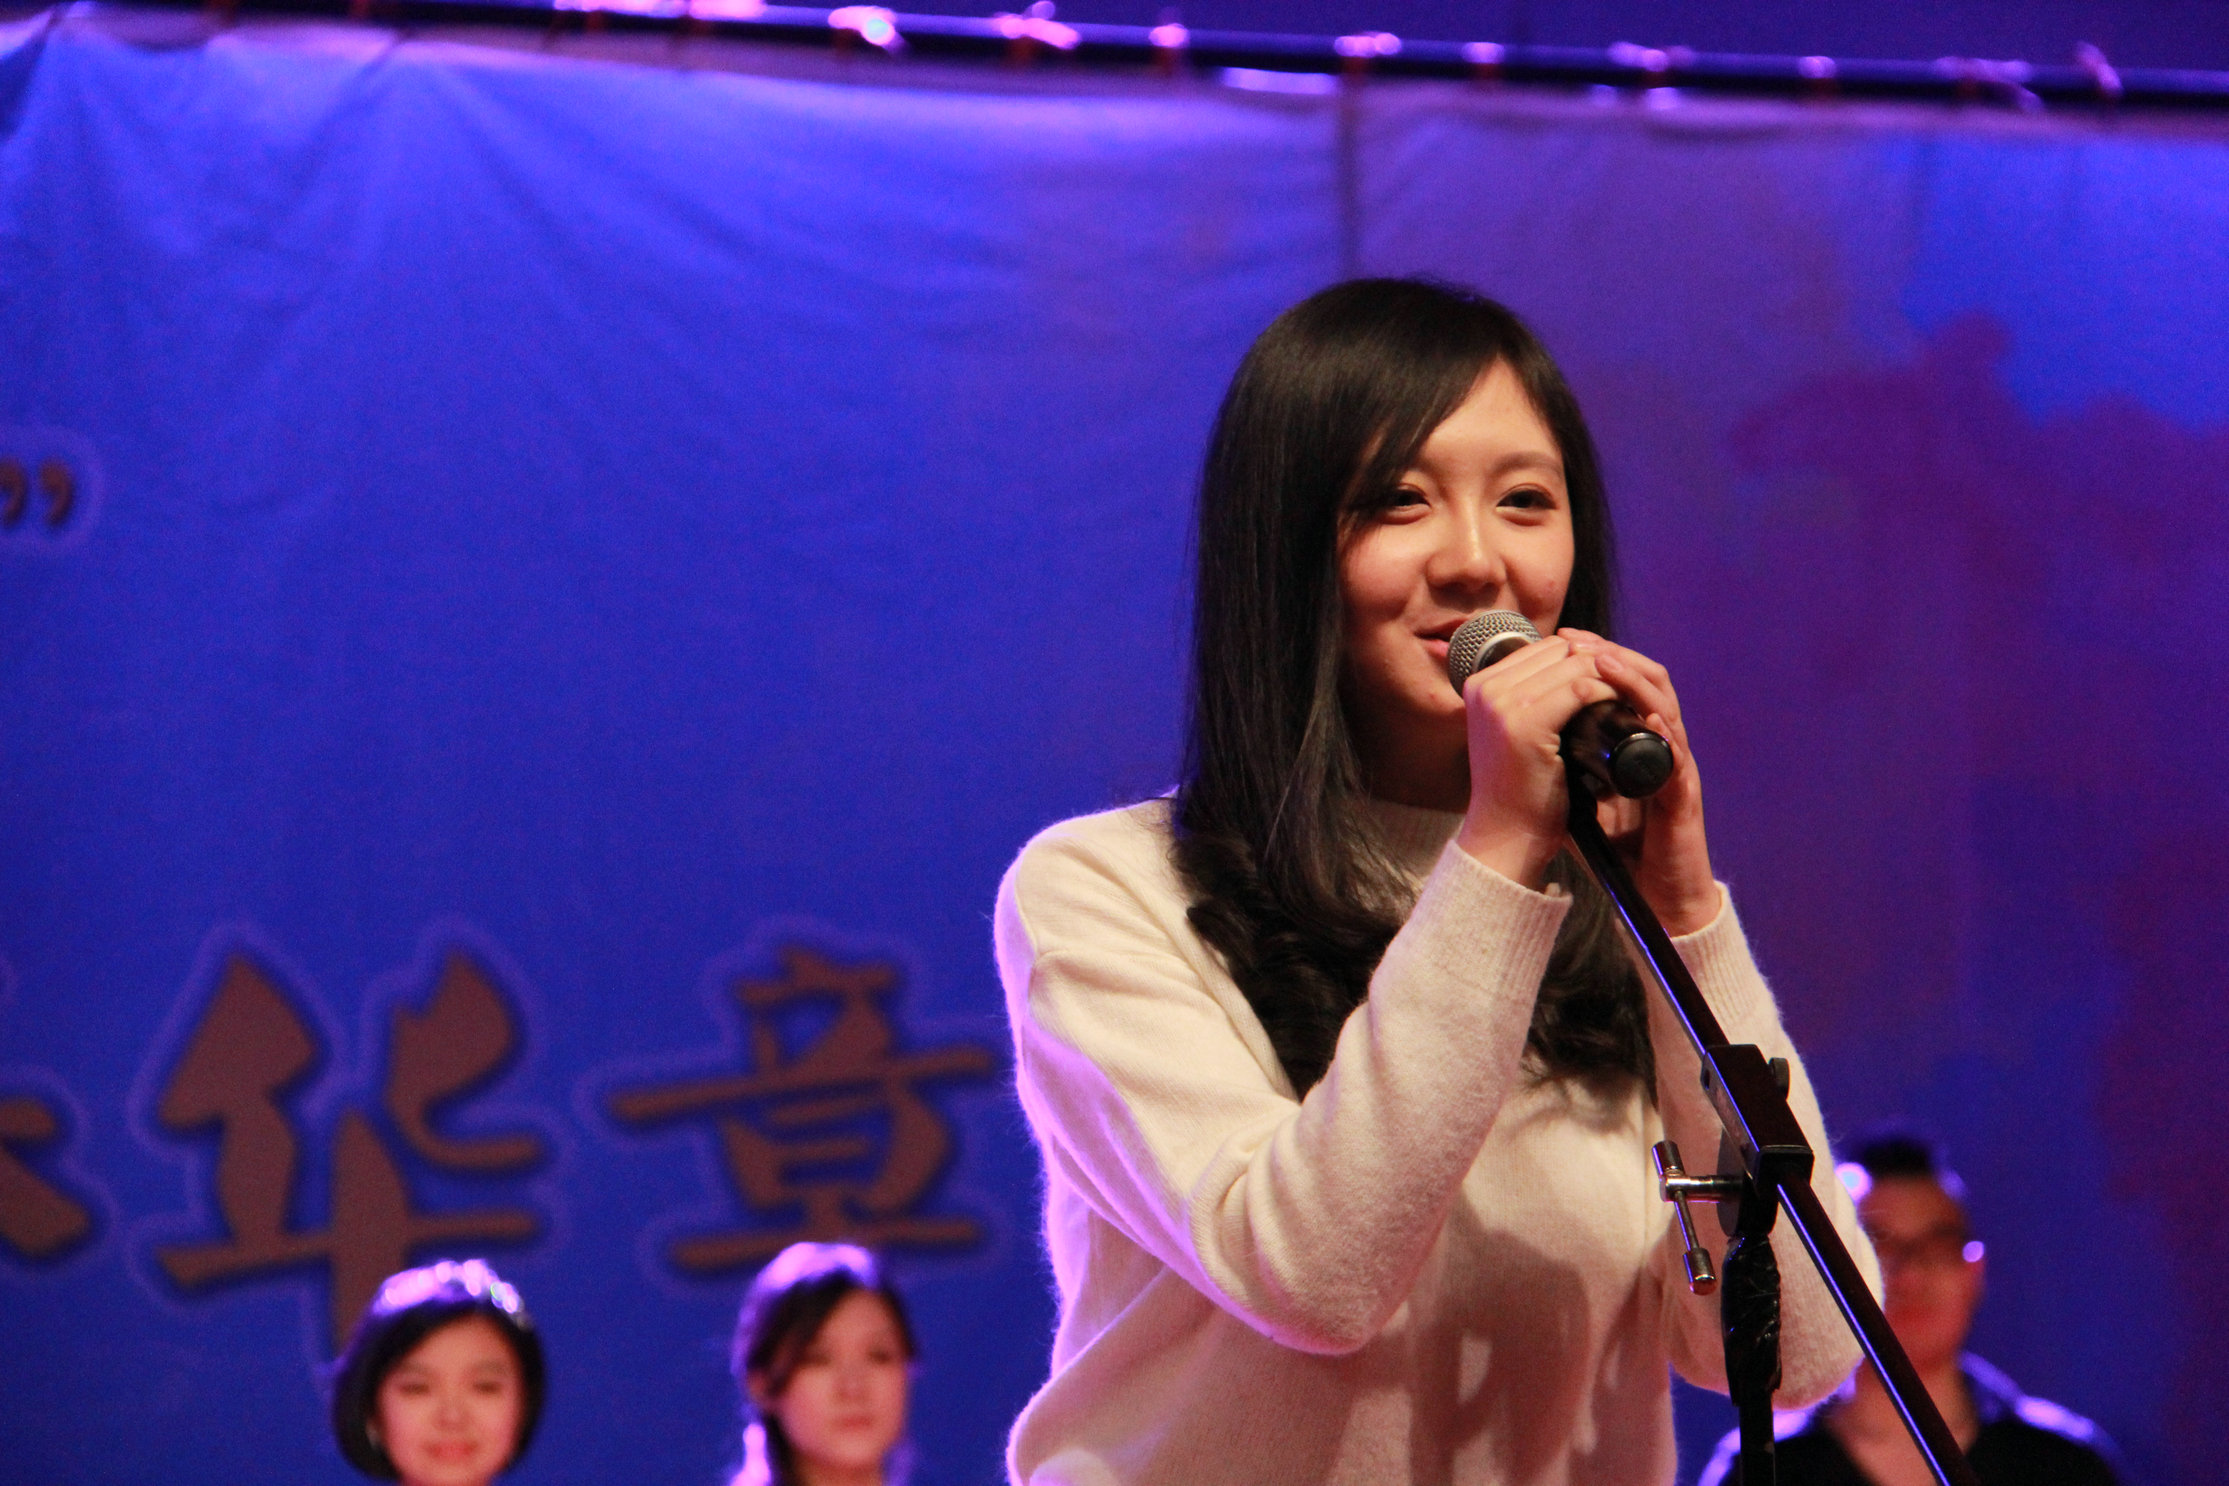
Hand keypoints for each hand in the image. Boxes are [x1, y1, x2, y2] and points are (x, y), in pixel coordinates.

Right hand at [1452, 634, 1620, 888]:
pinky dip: (1608, 693)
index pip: (1545, 648)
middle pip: (1560, 649)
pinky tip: (1623, 707)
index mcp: (1480, 683)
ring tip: (1630, 695)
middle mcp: (1486, 686)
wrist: (1506, 835)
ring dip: (1610, 675)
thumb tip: (1576, 665)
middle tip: (1628, 685)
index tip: (1611, 677)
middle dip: (1599, 662)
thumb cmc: (1518, 790)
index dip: (1582, 657)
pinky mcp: (1525, 721)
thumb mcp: (1514, 732)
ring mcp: (1502, 702)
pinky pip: (1581, 689)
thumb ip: (1529, 698)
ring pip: (1574, 664)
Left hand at [1560, 630, 1719, 934]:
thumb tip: (1510, 742)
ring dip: (1636, 681)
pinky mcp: (1685, 796)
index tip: (1562, 639)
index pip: (1622, 682)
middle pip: (1649, 681)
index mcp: (1633, 741)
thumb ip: (1557, 765)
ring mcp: (1675, 768)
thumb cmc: (1616, 845)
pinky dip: (1663, 733)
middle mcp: (1658, 746)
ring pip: (1666, 708)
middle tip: (1582, 639)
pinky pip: (1677, 756)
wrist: (1651, 892)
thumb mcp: (1576, 795)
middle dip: (1615, 655)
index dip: (1595, 656)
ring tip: (1606, 662)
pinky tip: (1648, 717)